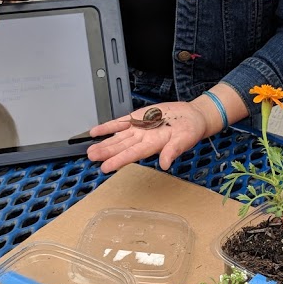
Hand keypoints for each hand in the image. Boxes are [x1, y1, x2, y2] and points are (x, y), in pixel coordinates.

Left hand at [86, 102, 208, 173]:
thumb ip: (174, 150)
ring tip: (90, 150)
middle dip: (106, 152)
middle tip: (91, 157)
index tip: (105, 167)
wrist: (192, 116)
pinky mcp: (138, 117)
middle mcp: (143, 138)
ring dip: (104, 143)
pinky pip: (120, 123)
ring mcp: (139, 128)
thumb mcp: (185, 139)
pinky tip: (96, 131)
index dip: (118, 160)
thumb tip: (165, 164)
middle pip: (121, 147)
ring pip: (118, 137)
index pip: (132, 154)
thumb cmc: (190, 130)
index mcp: (153, 144)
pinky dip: (108, 127)